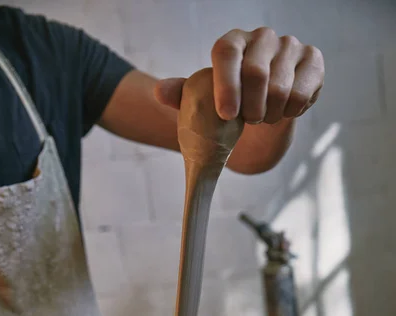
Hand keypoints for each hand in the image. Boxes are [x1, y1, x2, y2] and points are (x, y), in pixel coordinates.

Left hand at [155, 27, 323, 124]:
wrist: (264, 105)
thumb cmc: (231, 100)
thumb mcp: (204, 98)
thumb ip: (182, 94)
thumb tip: (160, 92)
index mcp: (233, 42)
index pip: (227, 52)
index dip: (226, 84)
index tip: (226, 115)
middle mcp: (262, 37)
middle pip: (257, 73)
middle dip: (250, 108)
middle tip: (248, 121)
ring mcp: (290, 46)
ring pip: (281, 88)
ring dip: (269, 114)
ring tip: (264, 117)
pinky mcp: (312, 61)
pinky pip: (302, 94)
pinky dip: (290, 113)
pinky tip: (283, 112)